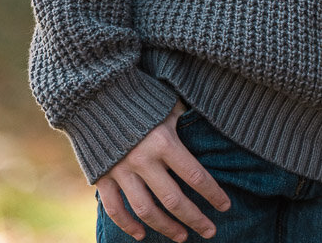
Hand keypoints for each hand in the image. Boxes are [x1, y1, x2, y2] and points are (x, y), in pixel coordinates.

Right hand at [96, 103, 230, 241]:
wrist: (97, 92)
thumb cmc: (141, 96)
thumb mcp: (168, 105)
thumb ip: (184, 122)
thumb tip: (205, 132)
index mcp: (164, 141)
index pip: (195, 175)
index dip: (212, 194)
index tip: (225, 206)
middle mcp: (144, 159)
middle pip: (173, 200)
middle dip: (194, 218)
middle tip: (210, 231)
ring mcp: (121, 171)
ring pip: (146, 211)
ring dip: (165, 227)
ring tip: (182, 237)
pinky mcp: (102, 177)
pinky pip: (115, 209)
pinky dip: (127, 225)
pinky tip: (141, 234)